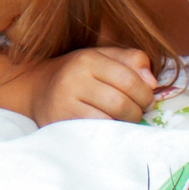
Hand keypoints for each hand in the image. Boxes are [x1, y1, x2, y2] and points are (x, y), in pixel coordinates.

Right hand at [23, 47, 157, 125]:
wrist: (37, 88)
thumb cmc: (78, 73)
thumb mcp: (103, 57)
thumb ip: (131, 61)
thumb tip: (152, 82)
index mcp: (87, 59)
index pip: (130, 80)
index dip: (145, 94)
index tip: (147, 100)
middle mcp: (73, 79)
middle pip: (121, 103)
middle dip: (137, 112)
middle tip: (137, 113)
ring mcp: (64, 103)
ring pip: (109, 120)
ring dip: (124, 124)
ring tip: (123, 120)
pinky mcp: (60, 123)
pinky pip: (95, 132)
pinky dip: (109, 132)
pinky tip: (109, 128)